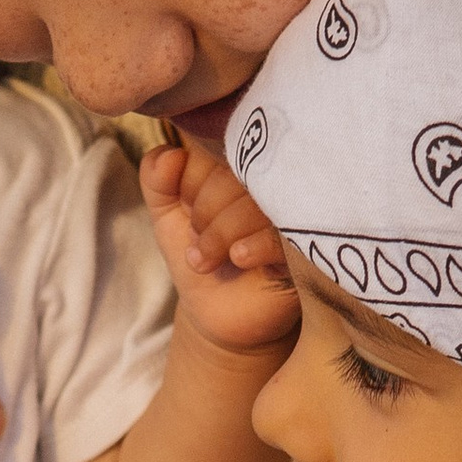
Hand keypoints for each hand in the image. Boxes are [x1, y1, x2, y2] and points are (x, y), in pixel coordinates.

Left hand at [141, 143, 299, 360]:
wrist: (217, 314)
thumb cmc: (200, 258)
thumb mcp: (167, 216)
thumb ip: (157, 179)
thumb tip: (170, 154)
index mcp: (237, 165)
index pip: (213, 148)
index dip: (192, 183)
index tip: (187, 213)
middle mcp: (267, 181)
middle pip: (234, 172)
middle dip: (205, 212)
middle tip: (197, 245)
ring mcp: (289, 212)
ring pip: (254, 202)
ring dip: (220, 235)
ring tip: (207, 261)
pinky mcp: (305, 247)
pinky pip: (281, 235)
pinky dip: (254, 246)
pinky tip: (239, 259)